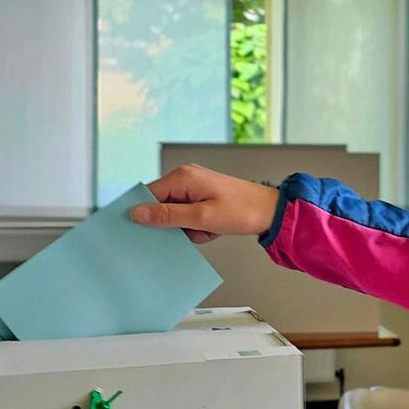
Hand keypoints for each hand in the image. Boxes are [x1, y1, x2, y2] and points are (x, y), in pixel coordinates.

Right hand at [129, 163, 280, 244]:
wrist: (271, 212)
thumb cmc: (242, 211)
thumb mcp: (201, 218)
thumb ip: (167, 216)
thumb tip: (137, 213)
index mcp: (182, 177)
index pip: (149, 195)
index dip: (147, 214)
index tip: (147, 231)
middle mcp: (186, 178)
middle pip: (162, 206)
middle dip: (176, 225)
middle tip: (194, 230)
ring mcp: (196, 188)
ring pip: (177, 216)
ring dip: (190, 229)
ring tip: (209, 230)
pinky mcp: (204, 198)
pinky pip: (190, 217)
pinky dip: (199, 227)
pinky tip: (214, 229)